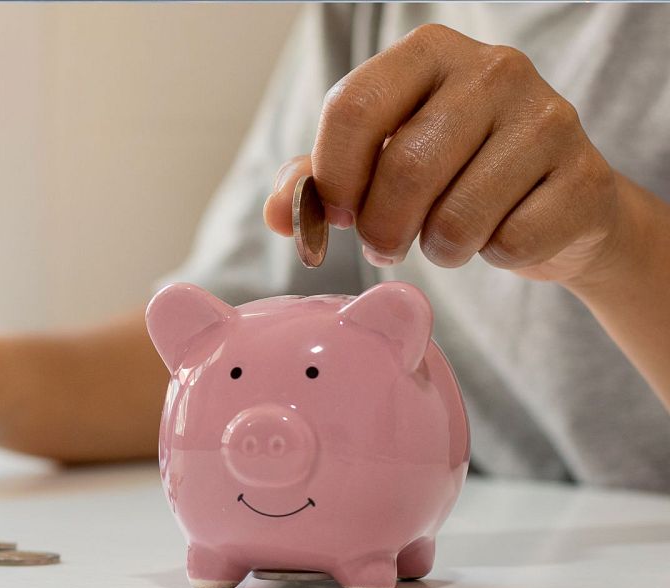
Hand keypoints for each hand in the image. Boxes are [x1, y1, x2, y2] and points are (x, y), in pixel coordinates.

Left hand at [264, 23, 624, 285]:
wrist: (557, 203)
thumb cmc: (451, 174)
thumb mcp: (378, 163)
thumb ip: (320, 181)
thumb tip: (281, 215)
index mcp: (429, 52)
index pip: (353, 107)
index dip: (333, 175)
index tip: (338, 212)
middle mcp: (494, 69)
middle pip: (404, 168)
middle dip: (381, 227)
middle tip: (384, 243)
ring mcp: (549, 118)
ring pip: (457, 216)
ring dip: (437, 249)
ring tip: (444, 238)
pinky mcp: (585, 177)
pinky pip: (510, 242)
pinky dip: (492, 255)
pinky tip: (500, 232)